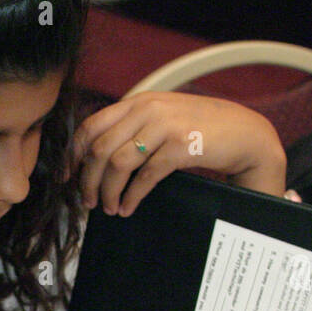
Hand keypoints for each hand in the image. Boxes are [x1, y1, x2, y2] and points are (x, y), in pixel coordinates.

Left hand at [68, 91, 286, 216]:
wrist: (244, 133)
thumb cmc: (201, 130)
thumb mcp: (162, 119)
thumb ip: (133, 129)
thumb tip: (97, 158)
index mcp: (139, 102)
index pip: (91, 126)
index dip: (74, 155)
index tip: (67, 178)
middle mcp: (149, 109)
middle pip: (100, 149)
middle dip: (88, 181)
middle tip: (88, 202)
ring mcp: (165, 126)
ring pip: (118, 164)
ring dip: (108, 192)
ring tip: (110, 208)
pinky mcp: (182, 146)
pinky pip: (145, 177)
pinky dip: (131, 197)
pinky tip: (128, 208)